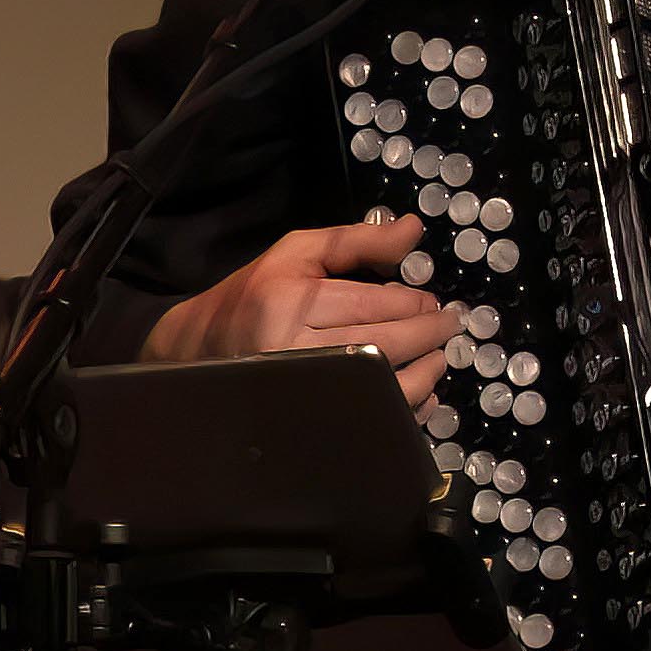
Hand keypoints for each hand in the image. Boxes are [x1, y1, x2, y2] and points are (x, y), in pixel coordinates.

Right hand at [141, 214, 460, 412]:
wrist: (202, 349)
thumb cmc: (253, 297)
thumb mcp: (296, 254)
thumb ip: (356, 240)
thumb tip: (412, 230)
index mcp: (292, 302)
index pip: (375, 304)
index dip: (416, 303)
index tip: (432, 302)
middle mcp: (298, 351)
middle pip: (387, 344)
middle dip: (431, 333)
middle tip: (448, 324)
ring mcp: (308, 392)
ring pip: (389, 387)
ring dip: (428, 371)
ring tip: (437, 356)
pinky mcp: (317, 420)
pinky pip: (378, 419)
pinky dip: (411, 408)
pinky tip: (420, 392)